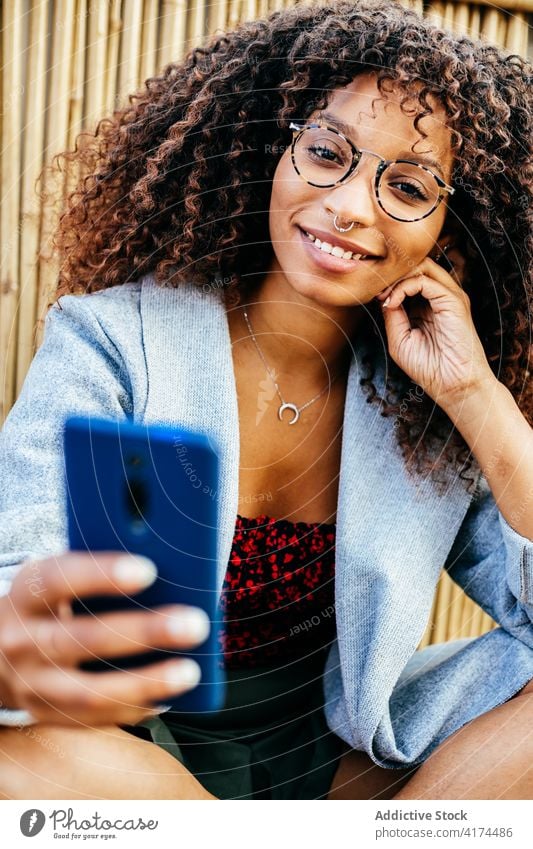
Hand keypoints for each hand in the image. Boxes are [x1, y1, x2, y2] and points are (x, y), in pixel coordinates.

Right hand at [0, 552, 209, 726]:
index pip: (58, 579)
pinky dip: (135, 708)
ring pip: (90, 692)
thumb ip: (100, 575)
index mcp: (27, 593)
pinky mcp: (45, 714)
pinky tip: (169, 697)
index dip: (103, 574)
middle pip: (84, 639)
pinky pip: (95, 719)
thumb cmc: (50, 602)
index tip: (150, 570)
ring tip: (190, 672)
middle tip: (195, 624)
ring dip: (146, 683)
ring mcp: (32, 684)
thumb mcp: (60, 579)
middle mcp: (22, 640)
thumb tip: (168, 572)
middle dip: (144, 632)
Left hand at [375, 253, 494, 409]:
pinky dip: (403, 287)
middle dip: (392, 275)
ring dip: (397, 278)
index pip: (409, 278)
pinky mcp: (453, 300)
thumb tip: (382, 294)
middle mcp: (440, 297)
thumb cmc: (428, 367)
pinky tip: (392, 302)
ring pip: (421, 266)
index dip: (389, 282)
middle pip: (416, 266)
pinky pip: (424, 280)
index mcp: (428, 305)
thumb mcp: (399, 338)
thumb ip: (392, 314)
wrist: (452, 384)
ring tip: (383, 296)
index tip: (372, 295)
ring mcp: (448, 296)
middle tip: (375, 291)